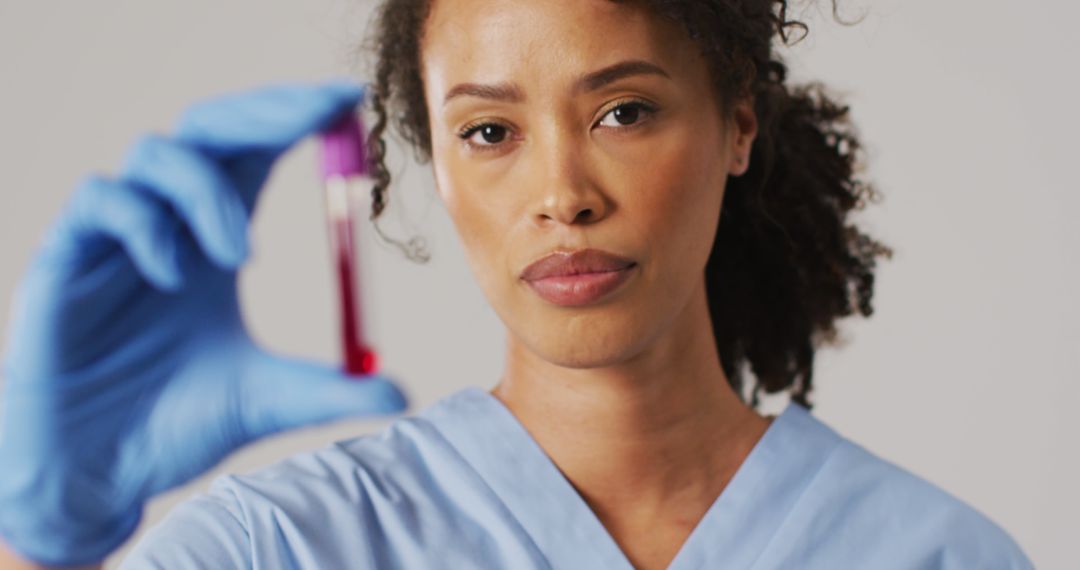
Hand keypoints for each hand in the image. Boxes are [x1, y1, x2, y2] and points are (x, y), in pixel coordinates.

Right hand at [0, 82, 408, 565]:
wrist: (95, 477)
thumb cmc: (171, 430)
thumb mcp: (266, 402)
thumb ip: (330, 391)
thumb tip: (403, 393)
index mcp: (215, 241)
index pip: (257, 154)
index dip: (297, 119)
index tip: (349, 101)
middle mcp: (169, 226)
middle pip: (211, 128)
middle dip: (266, 112)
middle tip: (317, 115)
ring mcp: (116, 238)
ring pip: (157, 152)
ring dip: (208, 188)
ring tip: (240, 254)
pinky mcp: (65, 258)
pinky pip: (102, 201)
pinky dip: (145, 224)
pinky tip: (172, 278)